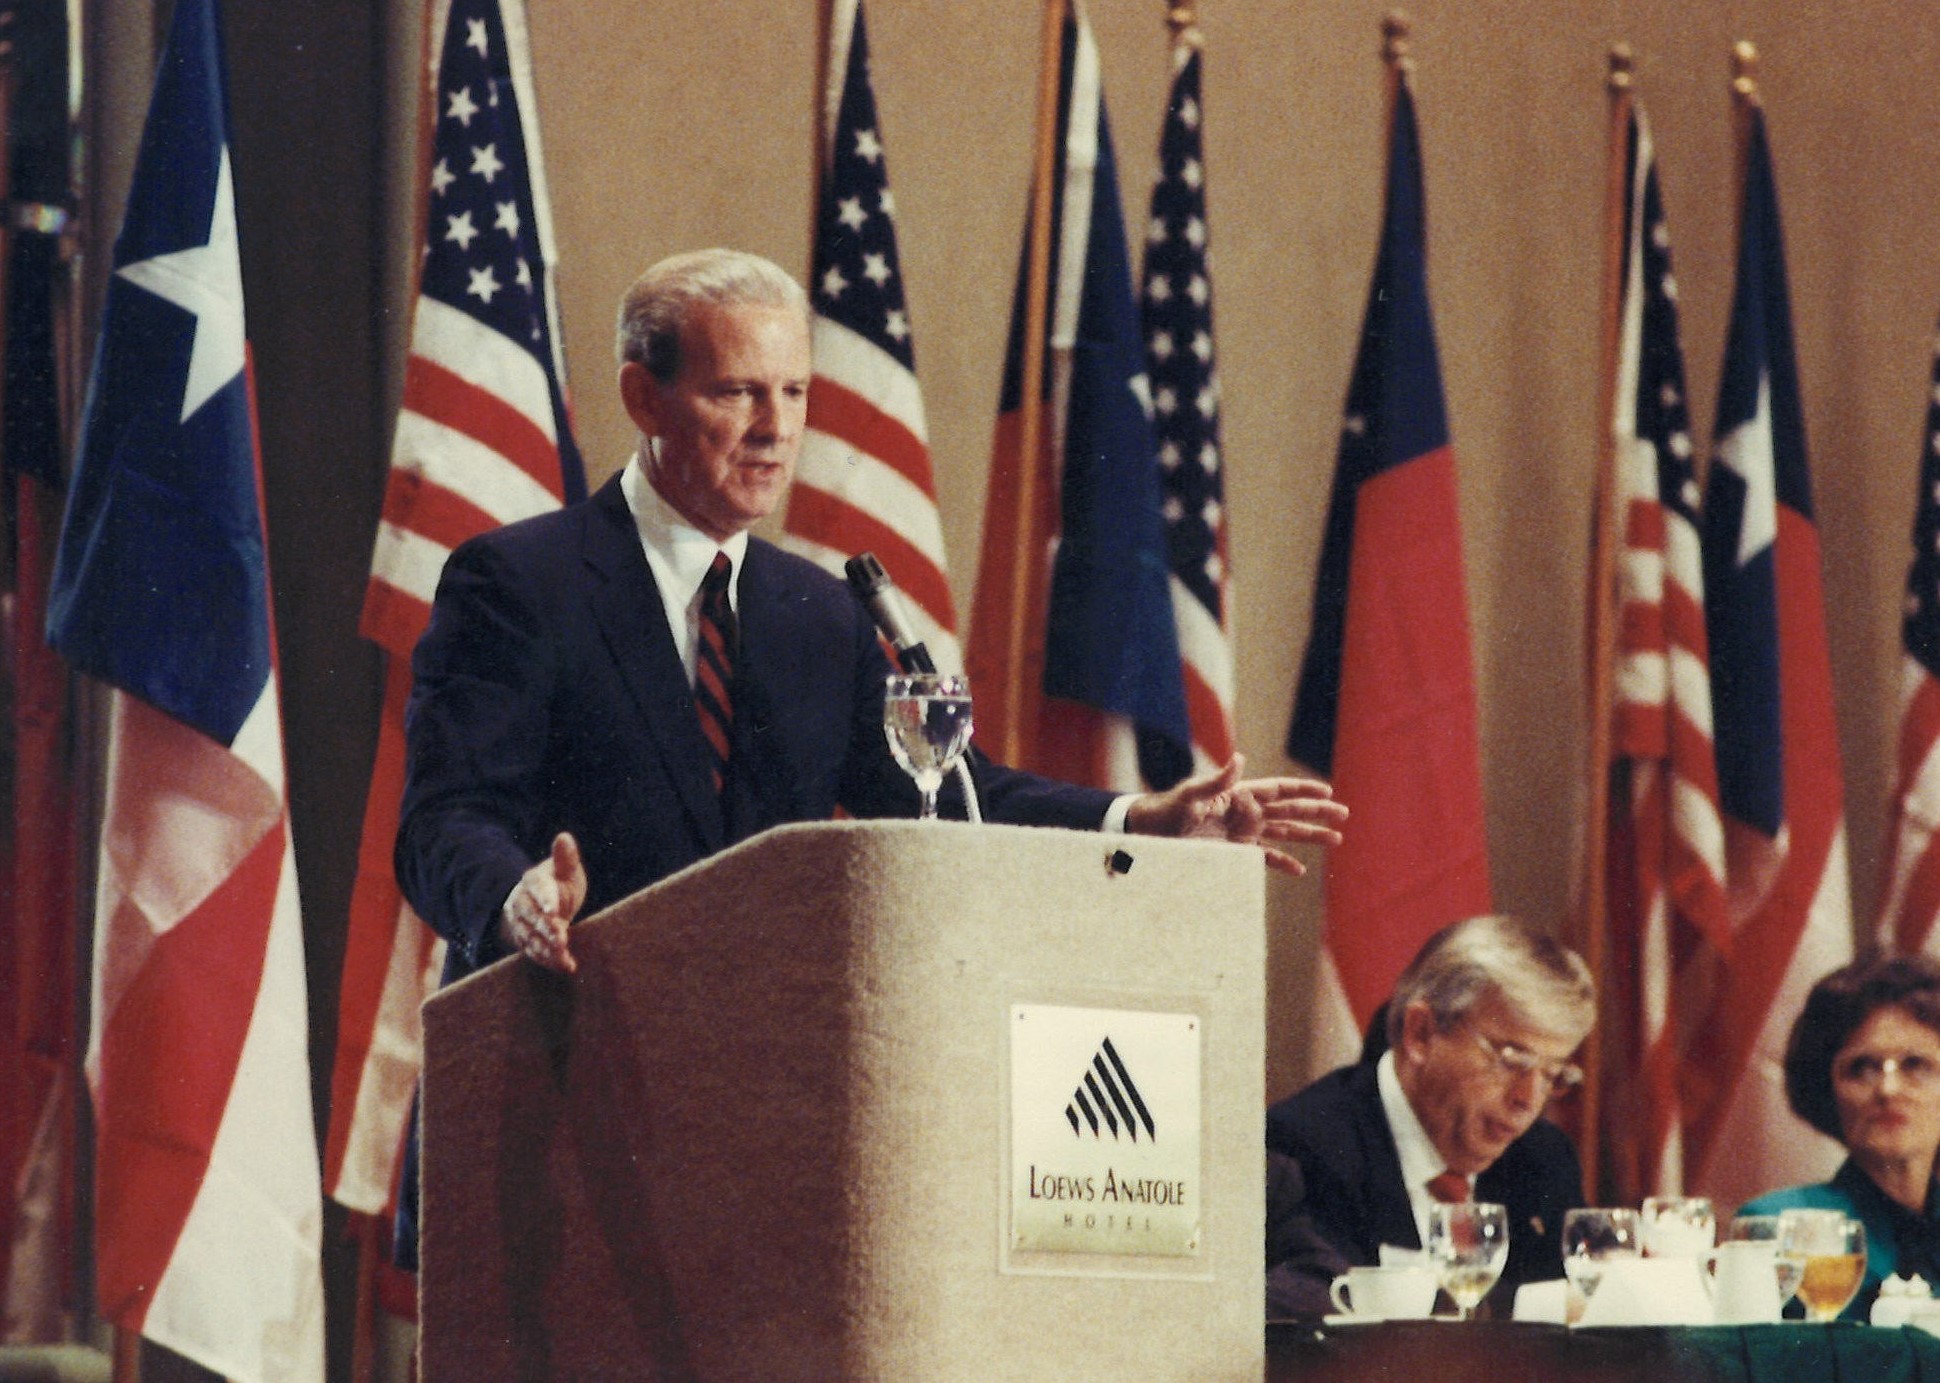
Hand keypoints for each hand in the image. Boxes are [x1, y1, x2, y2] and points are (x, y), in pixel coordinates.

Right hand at [498, 832, 586, 972]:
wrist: (542, 903)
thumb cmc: (559, 883)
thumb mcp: (565, 870)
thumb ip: (565, 858)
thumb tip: (564, 837)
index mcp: (533, 882)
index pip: (538, 889)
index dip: (545, 899)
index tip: (555, 910)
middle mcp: (522, 903)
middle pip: (532, 917)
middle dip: (546, 929)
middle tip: (561, 939)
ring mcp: (521, 924)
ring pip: (531, 937)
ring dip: (546, 948)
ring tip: (564, 957)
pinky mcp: (526, 942)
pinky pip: (534, 952)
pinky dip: (549, 960)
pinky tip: (567, 966)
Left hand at [1123, 754, 1345, 876]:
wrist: (1150, 833)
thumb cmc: (1168, 810)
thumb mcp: (1191, 795)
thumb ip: (1217, 781)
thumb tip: (1239, 758)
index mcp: (1240, 794)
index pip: (1279, 789)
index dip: (1303, 789)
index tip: (1328, 791)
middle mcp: (1246, 811)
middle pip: (1290, 809)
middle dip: (1317, 812)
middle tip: (1344, 815)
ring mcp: (1243, 832)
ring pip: (1284, 832)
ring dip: (1309, 836)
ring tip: (1335, 840)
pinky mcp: (1235, 851)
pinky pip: (1265, 857)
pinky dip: (1283, 863)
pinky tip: (1300, 871)